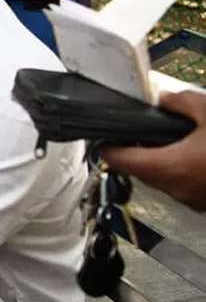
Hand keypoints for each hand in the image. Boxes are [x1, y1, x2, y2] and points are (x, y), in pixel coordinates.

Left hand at [100, 90, 205, 211]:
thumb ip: (182, 103)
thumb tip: (163, 98)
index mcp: (167, 166)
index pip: (117, 159)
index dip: (107, 143)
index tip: (105, 131)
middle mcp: (173, 188)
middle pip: (137, 170)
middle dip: (135, 150)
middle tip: (140, 130)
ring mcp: (190, 200)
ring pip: (161, 180)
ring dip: (160, 161)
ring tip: (172, 139)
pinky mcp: (204, 204)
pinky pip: (183, 186)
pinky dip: (182, 171)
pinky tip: (197, 154)